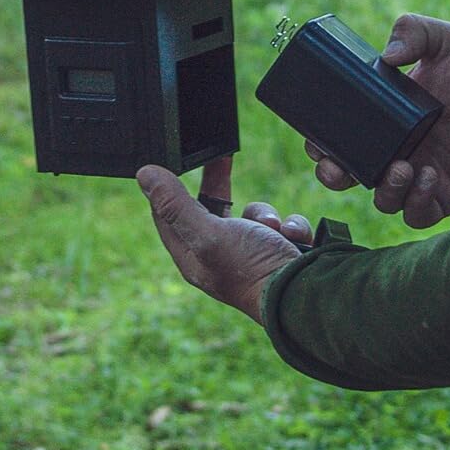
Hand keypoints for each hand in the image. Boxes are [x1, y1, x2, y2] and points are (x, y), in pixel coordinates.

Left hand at [137, 165, 312, 322]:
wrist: (304, 294)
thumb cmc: (252, 269)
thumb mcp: (208, 232)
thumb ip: (176, 203)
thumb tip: (144, 174)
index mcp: (192, 256)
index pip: (167, 215)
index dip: (168, 186)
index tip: (175, 159)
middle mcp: (216, 255)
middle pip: (208, 207)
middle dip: (218, 184)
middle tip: (222, 155)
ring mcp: (247, 253)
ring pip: (250, 213)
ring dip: (264, 213)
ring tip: (273, 228)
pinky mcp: (275, 250)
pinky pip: (279, 223)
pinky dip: (288, 225)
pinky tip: (292, 237)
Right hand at [308, 13, 449, 228]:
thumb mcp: (449, 40)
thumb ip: (416, 30)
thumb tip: (386, 55)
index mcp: (388, 115)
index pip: (343, 132)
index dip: (321, 140)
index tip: (316, 137)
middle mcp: (398, 147)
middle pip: (349, 172)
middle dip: (333, 173)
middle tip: (337, 166)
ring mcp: (420, 174)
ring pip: (381, 198)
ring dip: (382, 188)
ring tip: (402, 166)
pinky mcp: (444, 196)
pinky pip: (416, 213)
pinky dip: (416, 199)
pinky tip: (430, 175)